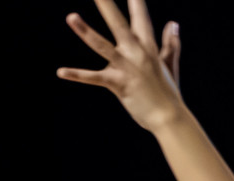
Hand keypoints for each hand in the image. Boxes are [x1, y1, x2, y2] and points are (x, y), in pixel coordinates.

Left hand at [59, 0, 184, 132]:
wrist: (169, 117)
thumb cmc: (168, 92)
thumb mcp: (170, 64)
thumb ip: (171, 43)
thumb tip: (173, 24)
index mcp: (147, 45)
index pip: (140, 17)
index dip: (135, 1)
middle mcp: (137, 51)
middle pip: (119, 23)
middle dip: (107, 5)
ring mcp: (127, 67)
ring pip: (102, 44)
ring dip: (85, 31)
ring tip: (70, 16)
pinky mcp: (118, 83)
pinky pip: (93, 78)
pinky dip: (77, 74)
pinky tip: (60, 71)